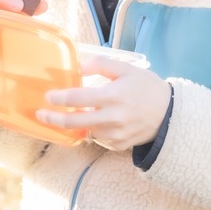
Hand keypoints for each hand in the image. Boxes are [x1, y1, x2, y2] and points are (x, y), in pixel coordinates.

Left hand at [37, 52, 170, 149]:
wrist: (169, 114)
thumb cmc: (146, 87)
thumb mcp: (126, 69)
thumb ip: (101, 65)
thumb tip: (78, 66)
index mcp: (113, 96)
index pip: (78, 99)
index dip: (59, 98)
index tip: (48, 97)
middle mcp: (113, 117)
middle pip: (75, 122)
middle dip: (53, 119)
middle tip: (41, 115)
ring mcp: (116, 134)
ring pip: (85, 132)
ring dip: (74, 125)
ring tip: (66, 116)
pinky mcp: (119, 145)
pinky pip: (98, 140)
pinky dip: (92, 132)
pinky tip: (92, 123)